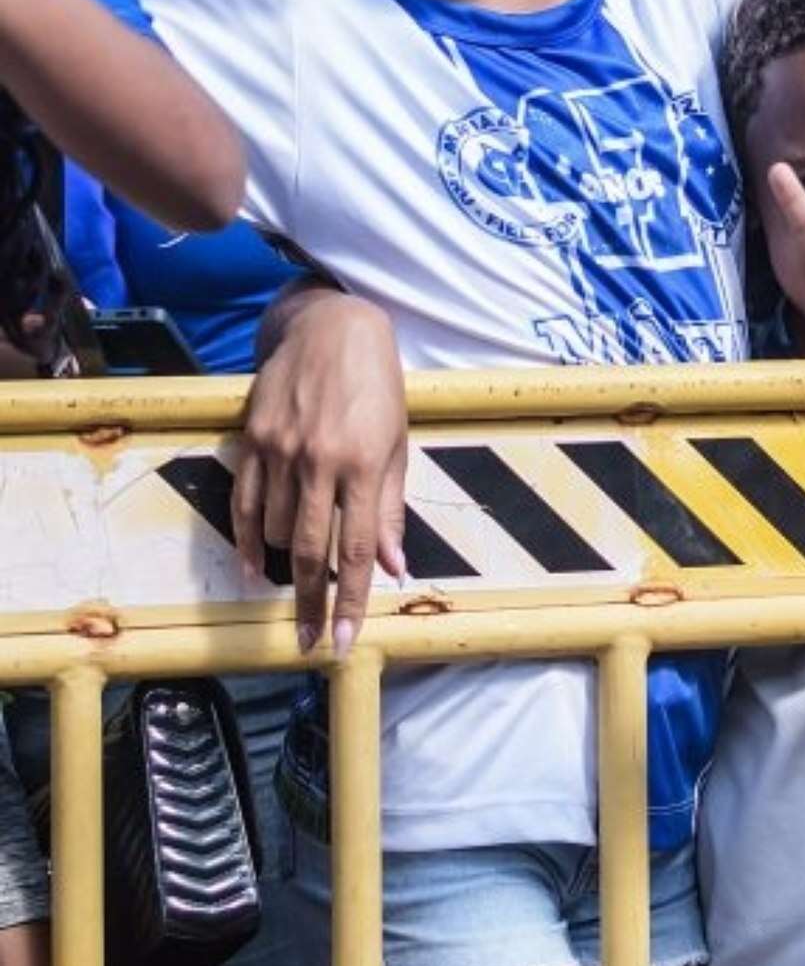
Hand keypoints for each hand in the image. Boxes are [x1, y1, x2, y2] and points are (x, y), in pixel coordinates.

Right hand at [236, 289, 407, 654]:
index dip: (351, 601)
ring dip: (288, 561)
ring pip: (277, 530)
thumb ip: (390, 509)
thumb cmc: (377, 385)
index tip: (341, 640)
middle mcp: (320, 460)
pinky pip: (245, 503)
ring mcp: (282, 449)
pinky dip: (248, 541)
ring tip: (300, 573)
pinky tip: (253, 568)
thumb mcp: (398, 442)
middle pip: (311, 551)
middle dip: (311, 603)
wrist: (332, 326)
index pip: (358, 549)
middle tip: (307, 640)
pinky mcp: (254, 438)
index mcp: (365, 464)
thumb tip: (392, 568)